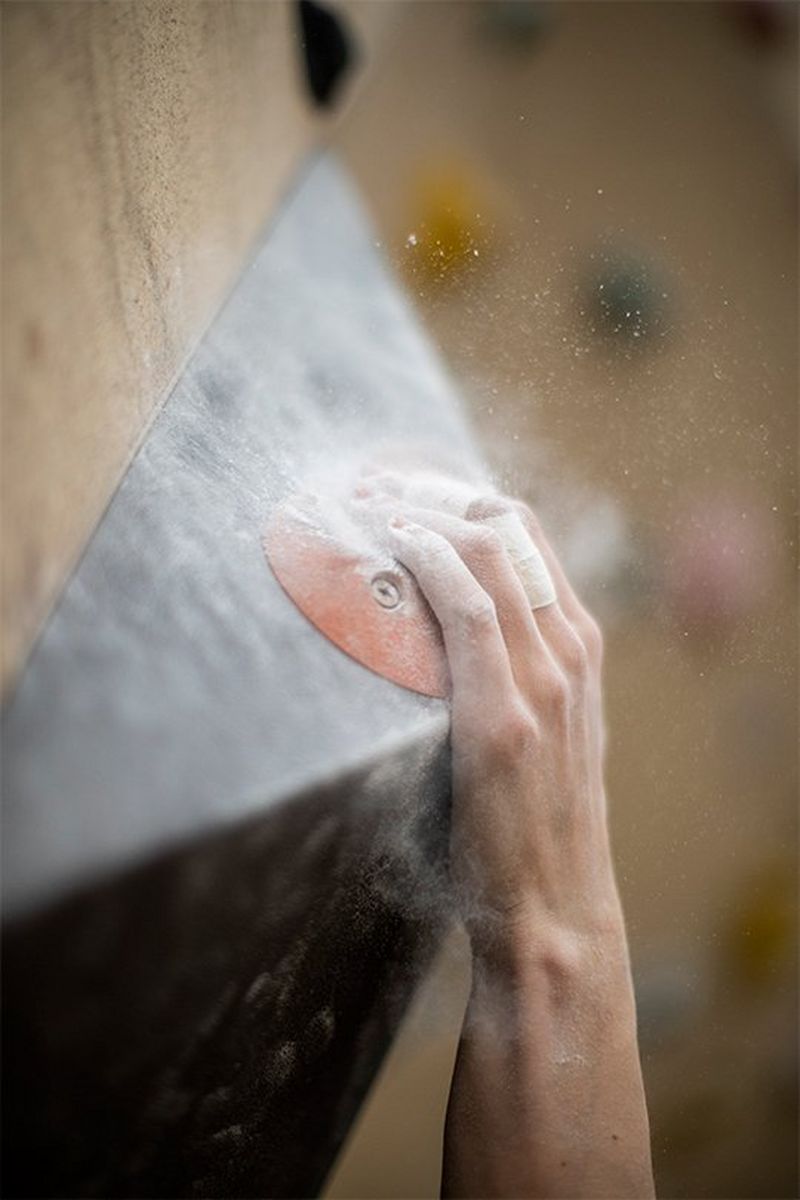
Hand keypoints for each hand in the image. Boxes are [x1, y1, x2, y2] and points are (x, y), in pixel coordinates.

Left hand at [385, 493, 620, 952]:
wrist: (554, 910)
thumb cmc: (533, 827)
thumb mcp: (546, 733)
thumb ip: (516, 677)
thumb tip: (440, 638)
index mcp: (579, 647)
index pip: (527, 534)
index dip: (461, 499)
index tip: (403, 492)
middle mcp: (570, 650)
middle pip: (507, 526)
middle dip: (433, 493)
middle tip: (372, 489)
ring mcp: (545, 680)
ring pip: (486, 552)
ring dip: (419, 514)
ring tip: (363, 505)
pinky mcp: (506, 717)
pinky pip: (470, 608)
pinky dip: (429, 562)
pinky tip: (391, 545)